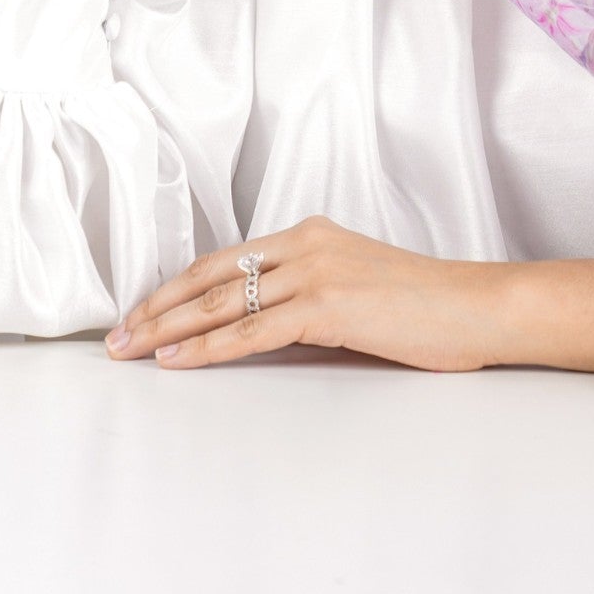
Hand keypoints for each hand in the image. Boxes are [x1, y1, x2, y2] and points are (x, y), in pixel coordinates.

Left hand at [103, 214, 499, 372]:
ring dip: (169, 329)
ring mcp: (317, 272)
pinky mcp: (327, 306)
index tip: (143, 311)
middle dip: (158, 307)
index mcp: (312, 234)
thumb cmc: (426, 306)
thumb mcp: (357, 288)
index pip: (227, 258)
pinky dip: (208, 347)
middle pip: (212, 276)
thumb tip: (258, 329)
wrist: (476, 306)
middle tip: (116, 336)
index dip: (178, 285)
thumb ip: (308, 298)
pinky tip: (178, 360)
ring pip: (223, 301)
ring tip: (130, 350)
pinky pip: (252, 330)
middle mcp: (307, 244)